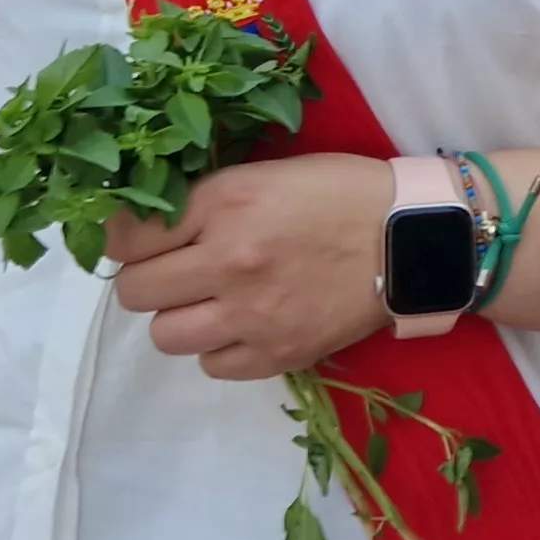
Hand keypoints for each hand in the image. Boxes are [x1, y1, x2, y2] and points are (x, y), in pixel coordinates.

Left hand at [107, 153, 397, 381]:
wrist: (414, 238)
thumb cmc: (341, 192)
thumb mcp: (265, 174)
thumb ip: (206, 199)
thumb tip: (146, 222)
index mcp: (224, 203)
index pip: (126, 236)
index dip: (126, 237)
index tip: (142, 238)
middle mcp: (228, 261)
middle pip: (135, 292)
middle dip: (147, 279)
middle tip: (176, 270)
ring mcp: (250, 315)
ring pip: (165, 335)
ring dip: (180, 317)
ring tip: (210, 301)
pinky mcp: (276, 354)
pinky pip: (212, 365)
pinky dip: (220, 348)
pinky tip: (244, 324)